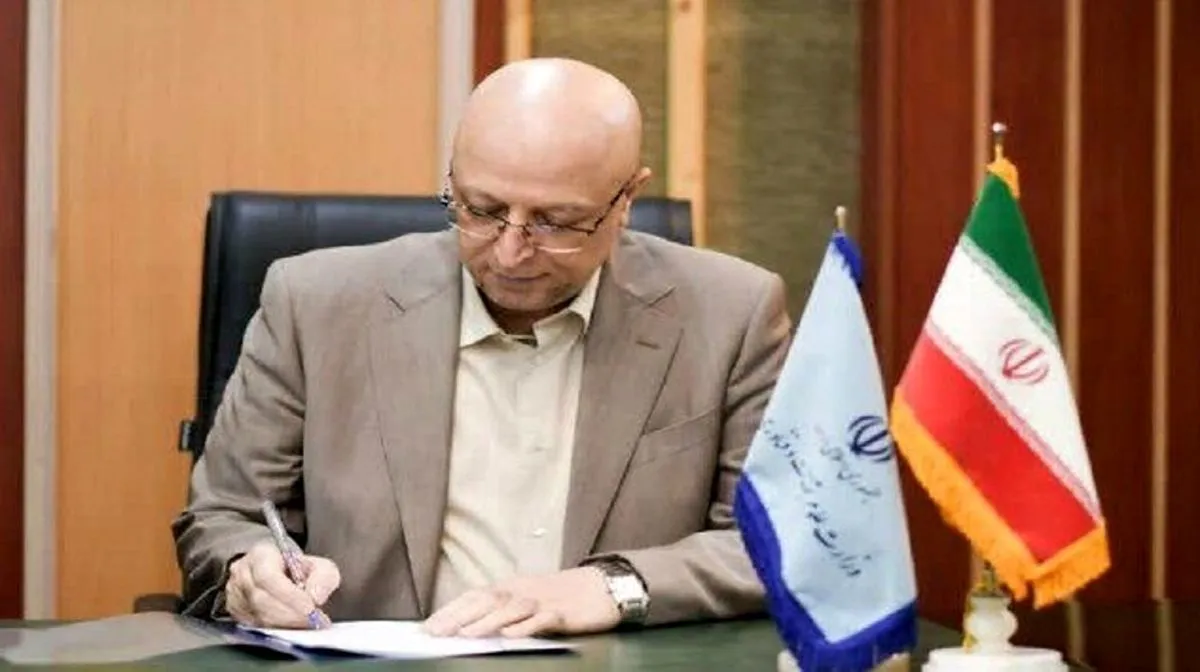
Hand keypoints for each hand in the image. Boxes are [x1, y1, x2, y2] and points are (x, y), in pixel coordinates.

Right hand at [224, 540, 340, 627]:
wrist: (280, 575)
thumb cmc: (297, 570)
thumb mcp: (319, 566)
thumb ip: (324, 578)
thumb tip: (316, 597)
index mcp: (261, 555)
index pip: (269, 577)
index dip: (290, 596)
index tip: (310, 609)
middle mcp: (243, 573)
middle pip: (262, 599)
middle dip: (290, 614)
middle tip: (312, 622)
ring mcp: (235, 594)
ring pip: (257, 616)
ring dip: (284, 624)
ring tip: (305, 625)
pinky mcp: (235, 612)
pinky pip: (254, 626)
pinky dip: (276, 631)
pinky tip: (292, 628)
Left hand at [421, 567, 618, 637]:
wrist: (602, 587)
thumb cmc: (562, 597)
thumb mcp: (528, 599)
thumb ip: (501, 611)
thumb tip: (466, 626)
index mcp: (512, 587)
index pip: (476, 596)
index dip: (451, 610)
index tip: (428, 627)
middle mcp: (523, 591)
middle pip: (488, 600)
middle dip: (459, 616)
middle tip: (436, 632)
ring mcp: (543, 601)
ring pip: (511, 609)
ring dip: (486, 622)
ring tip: (465, 635)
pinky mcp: (564, 614)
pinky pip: (543, 620)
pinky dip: (525, 627)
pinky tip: (510, 635)